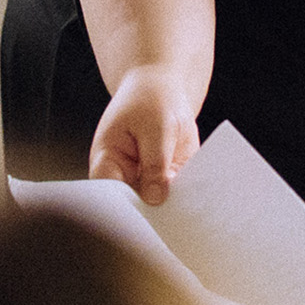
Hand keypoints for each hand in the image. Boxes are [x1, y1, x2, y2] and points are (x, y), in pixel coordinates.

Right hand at [89, 63, 200, 204]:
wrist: (163, 90)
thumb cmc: (150, 100)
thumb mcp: (156, 127)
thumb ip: (155, 163)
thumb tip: (155, 199)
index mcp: (107, 162)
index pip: (110, 198)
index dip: (128, 211)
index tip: (151, 214)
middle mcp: (123, 178)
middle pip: (134, 208)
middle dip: (154, 214)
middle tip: (175, 213)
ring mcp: (145, 183)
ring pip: (157, 208)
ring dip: (174, 208)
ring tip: (189, 204)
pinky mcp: (166, 183)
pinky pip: (176, 198)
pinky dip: (187, 199)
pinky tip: (198, 196)